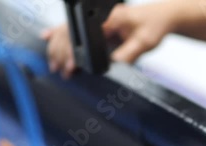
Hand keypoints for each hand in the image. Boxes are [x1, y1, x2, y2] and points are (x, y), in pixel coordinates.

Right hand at [41, 2, 178, 77]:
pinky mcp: (97, 22)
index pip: (82, 34)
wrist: (159, 17)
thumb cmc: (153, 26)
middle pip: (70, 32)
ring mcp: (95, 18)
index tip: (70, 66)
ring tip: (54, 65)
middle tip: (59, 71)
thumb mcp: (145, 42)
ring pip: (68, 30)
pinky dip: (58, 32)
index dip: (72, 51)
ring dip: (57, 46)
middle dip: (61, 53)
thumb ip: (130, 53)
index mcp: (108, 18)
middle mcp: (98, 16)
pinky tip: (46, 36)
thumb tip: (115, 64)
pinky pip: (73, 26)